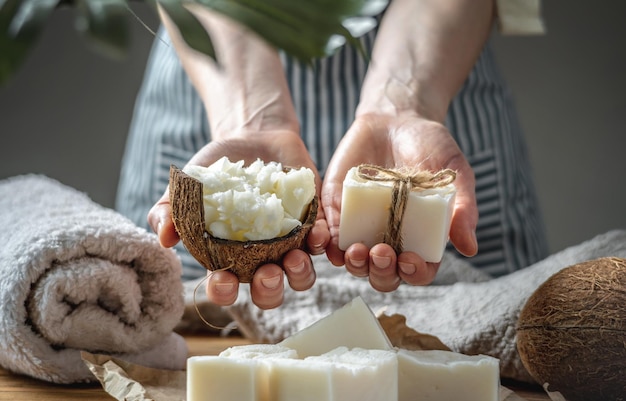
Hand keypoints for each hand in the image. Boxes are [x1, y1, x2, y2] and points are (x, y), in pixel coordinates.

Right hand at [147, 131, 329, 308]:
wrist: (252, 139)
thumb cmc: (217, 170)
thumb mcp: (188, 187)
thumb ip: (168, 211)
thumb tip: (165, 239)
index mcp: (229, 258)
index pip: (225, 286)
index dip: (224, 291)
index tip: (224, 280)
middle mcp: (261, 258)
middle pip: (268, 291)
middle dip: (269, 291)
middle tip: (267, 274)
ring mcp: (290, 244)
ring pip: (300, 275)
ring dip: (300, 274)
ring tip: (295, 259)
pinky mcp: (313, 224)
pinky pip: (322, 243)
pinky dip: (322, 243)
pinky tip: (317, 234)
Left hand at [322, 112, 477, 290]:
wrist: (396, 120)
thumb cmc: (431, 146)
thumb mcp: (454, 173)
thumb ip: (462, 209)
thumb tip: (470, 248)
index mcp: (420, 238)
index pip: (418, 270)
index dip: (414, 273)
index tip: (411, 259)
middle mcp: (390, 239)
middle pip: (383, 274)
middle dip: (381, 272)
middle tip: (382, 252)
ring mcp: (362, 227)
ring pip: (353, 262)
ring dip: (353, 264)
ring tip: (357, 251)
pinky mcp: (336, 211)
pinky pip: (327, 234)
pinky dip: (325, 242)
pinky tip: (327, 240)